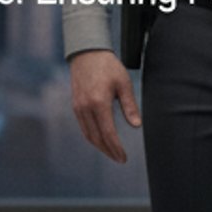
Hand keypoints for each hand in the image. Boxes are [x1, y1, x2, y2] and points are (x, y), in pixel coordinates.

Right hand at [70, 49, 140, 163]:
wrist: (87, 52)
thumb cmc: (108, 66)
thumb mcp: (124, 83)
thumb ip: (129, 106)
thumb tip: (136, 125)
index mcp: (99, 103)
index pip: (108, 133)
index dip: (116, 148)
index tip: (124, 157)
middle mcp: (86, 108)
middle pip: (97, 138)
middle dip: (108, 151)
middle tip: (119, 159)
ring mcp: (78, 107)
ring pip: (88, 135)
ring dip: (100, 147)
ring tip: (111, 153)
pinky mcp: (75, 105)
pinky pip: (83, 127)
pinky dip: (92, 137)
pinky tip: (101, 139)